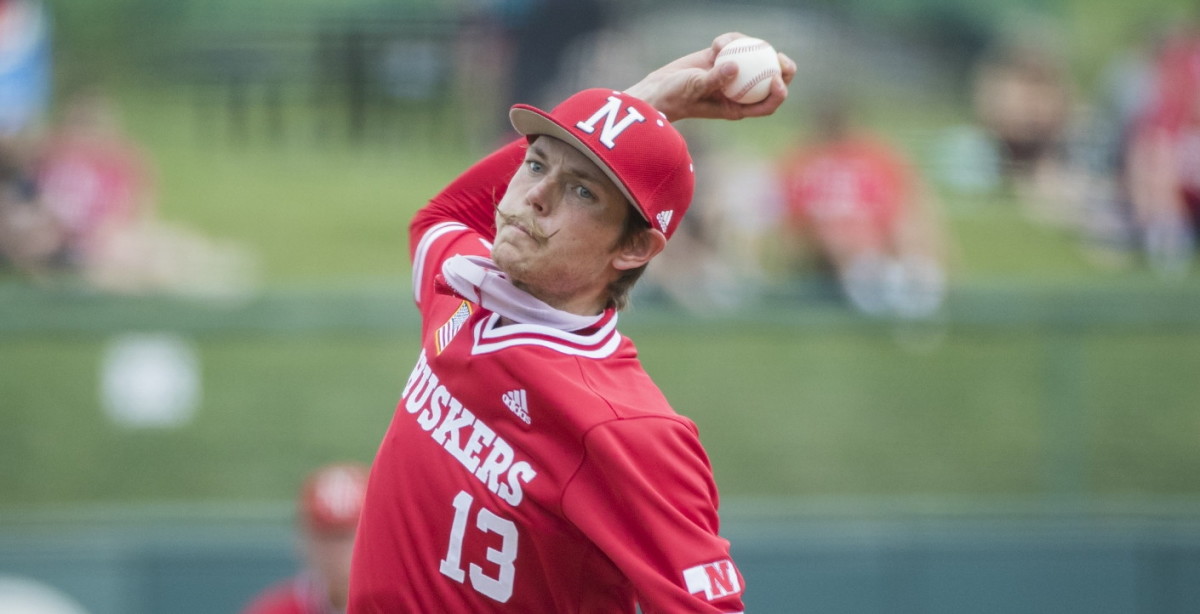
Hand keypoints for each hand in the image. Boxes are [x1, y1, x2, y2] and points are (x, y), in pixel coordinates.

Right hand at [624, 32, 795, 121]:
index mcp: (738, 106)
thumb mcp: (694, 88)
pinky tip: (717, 42)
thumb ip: (714, 79)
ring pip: (755, 59)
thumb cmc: (676, 96)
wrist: (658, 88)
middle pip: (769, 80)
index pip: (767, 103)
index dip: (779, 92)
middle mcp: (739, 91)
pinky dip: (729, 41)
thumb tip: (735, 66)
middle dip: (782, 69)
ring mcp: (732, 74)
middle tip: (780, 56)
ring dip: (751, 48)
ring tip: (744, 41)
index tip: (777, 78)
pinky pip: (735, 46)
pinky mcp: (722, 58)